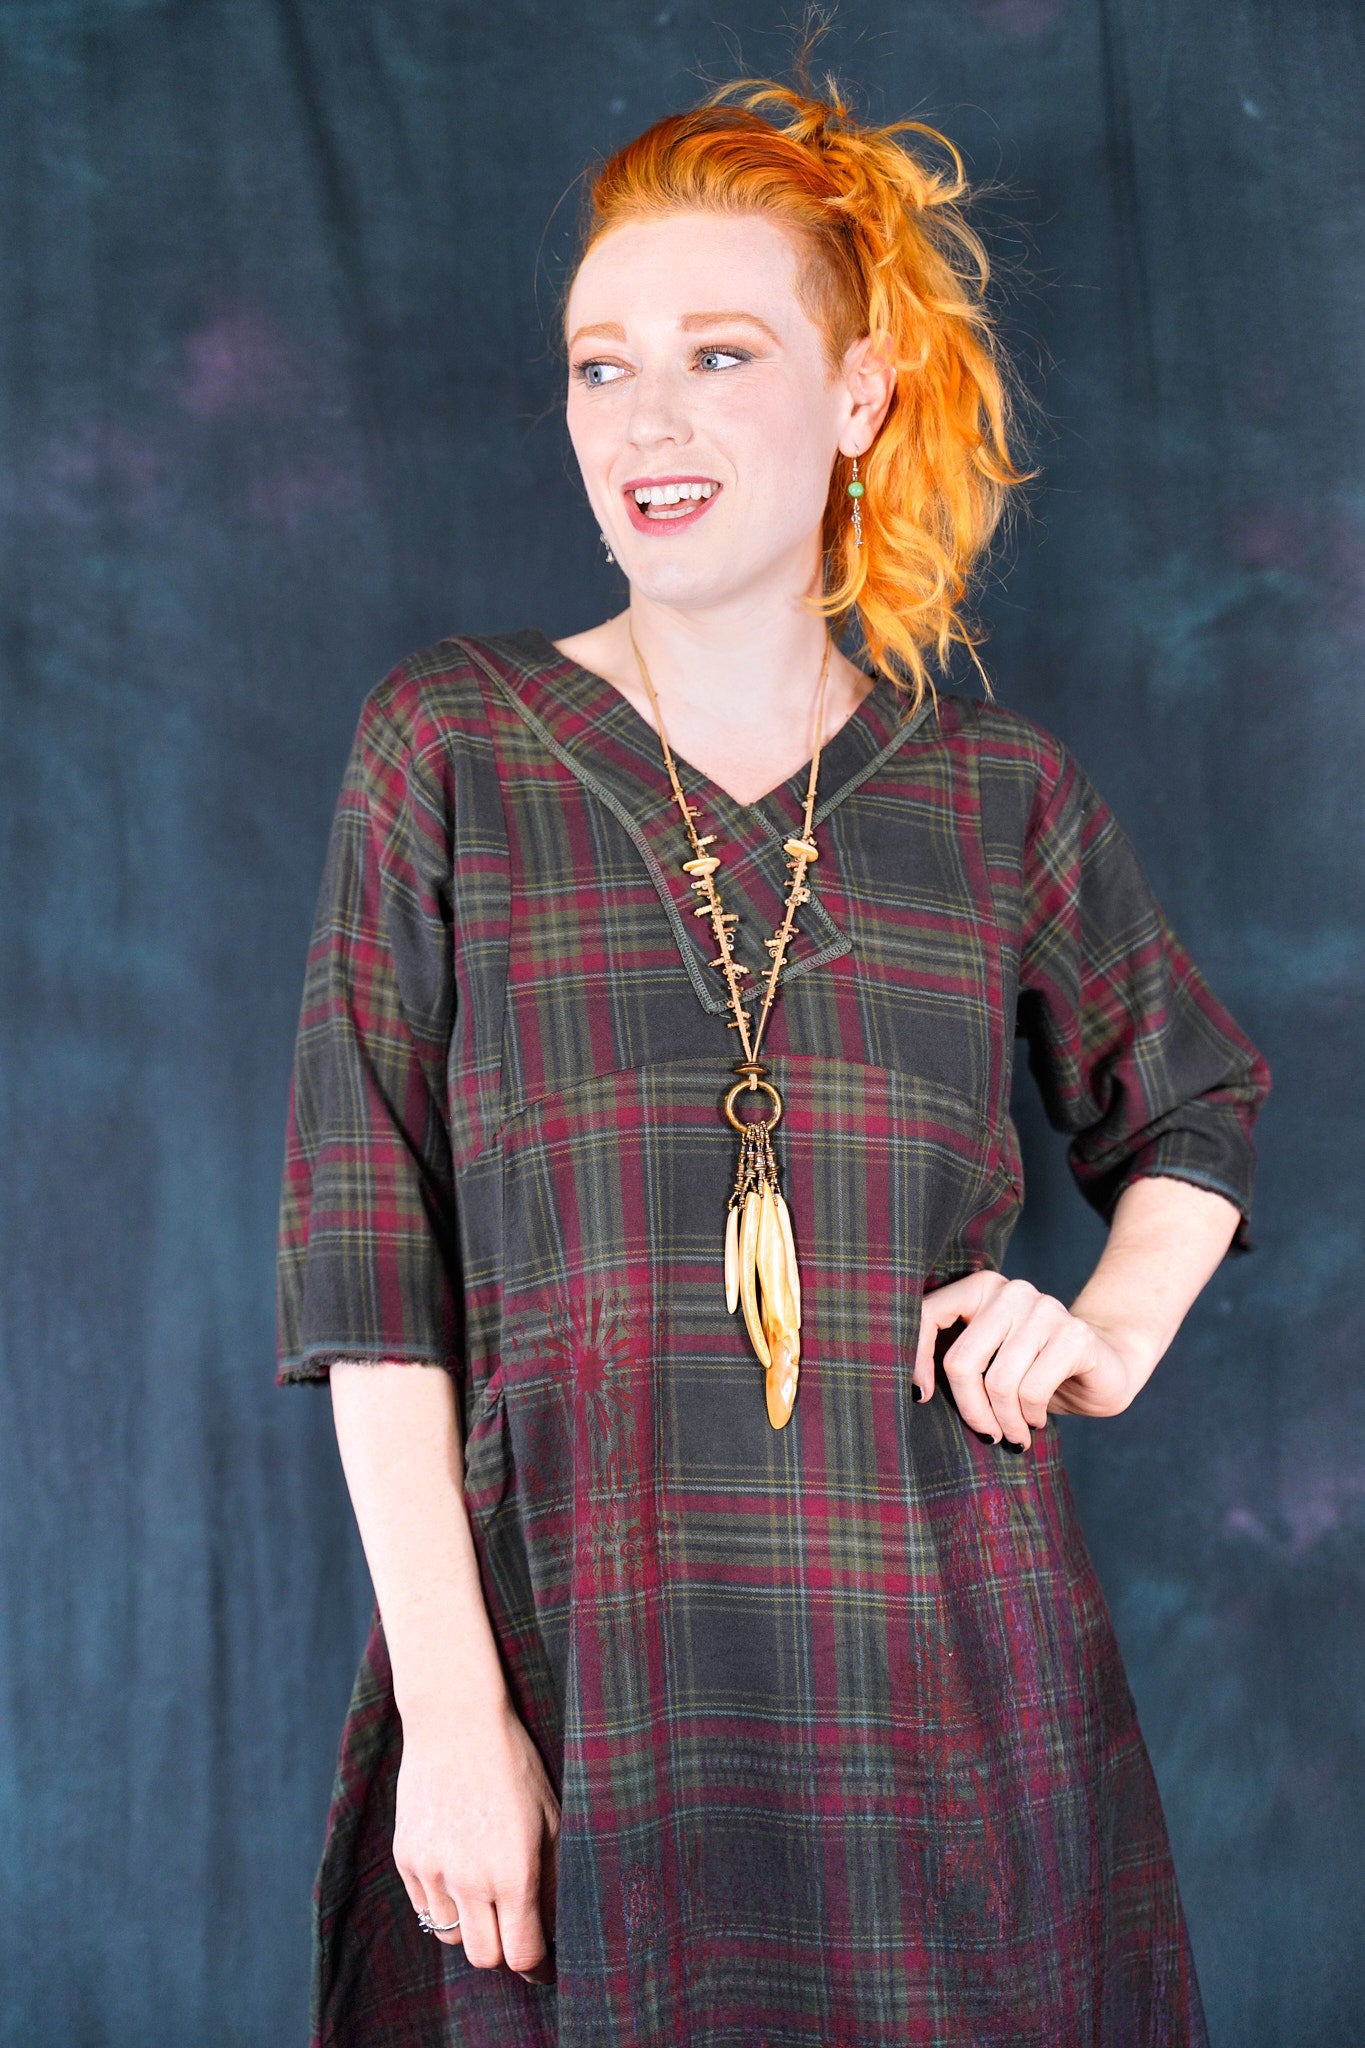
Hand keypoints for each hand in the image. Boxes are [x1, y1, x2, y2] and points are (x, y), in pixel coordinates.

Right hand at [393, 1692, 560, 1984]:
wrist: (456, 1722)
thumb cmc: (514, 1765)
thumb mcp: (550, 1817)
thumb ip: (553, 1878)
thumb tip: (555, 1925)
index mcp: (515, 1872)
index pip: (521, 1955)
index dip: (536, 1965)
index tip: (542, 1961)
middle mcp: (471, 1880)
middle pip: (484, 1957)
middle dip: (503, 1949)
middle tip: (514, 1927)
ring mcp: (433, 1870)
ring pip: (451, 1936)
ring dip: (471, 1926)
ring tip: (485, 1892)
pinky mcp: (406, 1858)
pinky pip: (425, 1906)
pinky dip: (443, 1902)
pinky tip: (458, 1871)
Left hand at [913, 1270, 1141, 1452]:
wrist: (1106, 1366)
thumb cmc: (1033, 1369)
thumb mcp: (989, 1361)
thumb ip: (956, 1360)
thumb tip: (914, 1392)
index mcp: (981, 1288)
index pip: (928, 1314)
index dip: (917, 1360)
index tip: (921, 1397)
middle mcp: (1011, 1291)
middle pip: (962, 1361)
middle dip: (970, 1410)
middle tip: (986, 1434)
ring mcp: (1045, 1309)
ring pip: (998, 1382)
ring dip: (1004, 1421)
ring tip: (1013, 1434)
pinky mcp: (1074, 1335)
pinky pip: (1032, 1391)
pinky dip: (1029, 1417)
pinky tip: (1035, 1420)